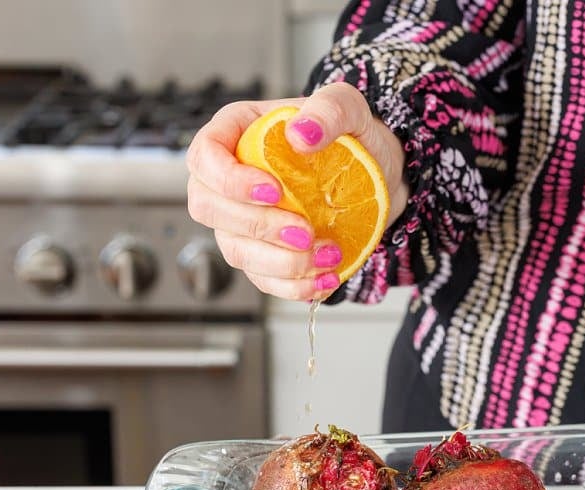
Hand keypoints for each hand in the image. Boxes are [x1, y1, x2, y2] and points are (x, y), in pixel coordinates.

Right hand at [185, 83, 408, 300]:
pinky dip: (293, 286)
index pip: (203, 156)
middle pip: (209, 209)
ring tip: (327, 256)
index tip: (273, 190)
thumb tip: (301, 133)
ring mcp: (244, 221)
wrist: (381, 177)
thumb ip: (330, 109)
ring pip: (235, 250)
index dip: (227, 179)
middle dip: (256, 227)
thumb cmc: (355, 137)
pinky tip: (325, 280)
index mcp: (238, 133)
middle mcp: (231, 179)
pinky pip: (264, 279)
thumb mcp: (351, 108)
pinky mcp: (266, 254)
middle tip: (305, 232)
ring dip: (279, 263)